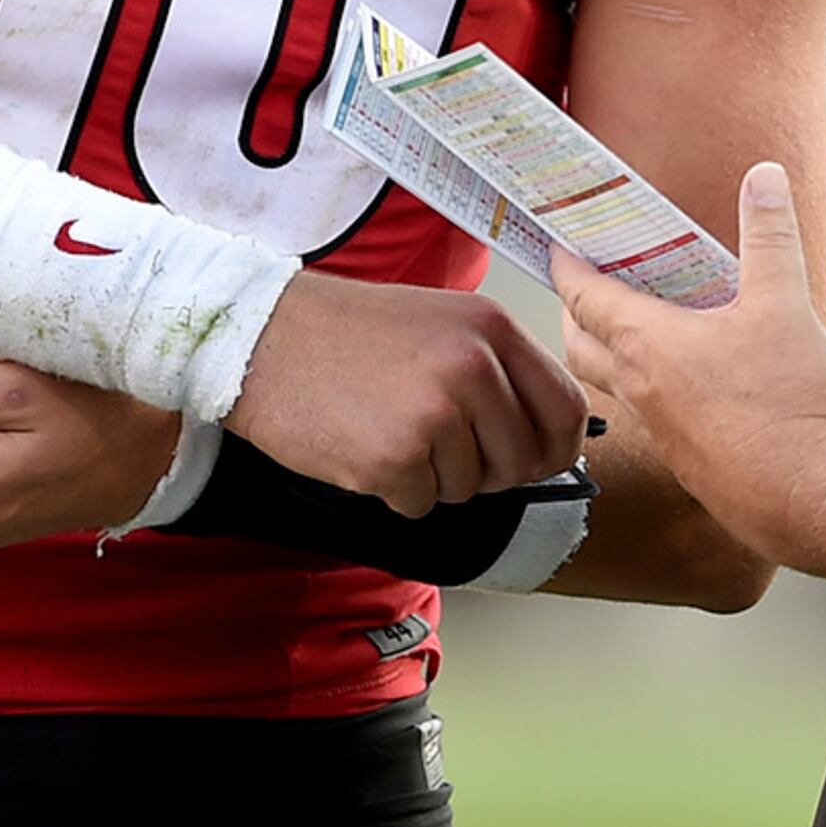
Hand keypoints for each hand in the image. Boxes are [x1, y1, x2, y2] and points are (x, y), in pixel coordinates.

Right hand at [226, 272, 586, 516]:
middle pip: (521, 461)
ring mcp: (434, 415)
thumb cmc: (345, 332)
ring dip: (431, 475)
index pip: (566, 409)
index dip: (554, 448)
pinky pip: (421, 504)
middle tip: (436, 444)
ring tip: (386, 426)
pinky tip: (362, 445)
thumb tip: (543, 435)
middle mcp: (472, 368)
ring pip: (468, 487)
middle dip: (485, 469)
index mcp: (491, 328)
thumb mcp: (440, 322)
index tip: (535, 460)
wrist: (259, 336)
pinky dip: (394, 490)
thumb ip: (496, 369)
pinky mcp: (393, 460)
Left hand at [554, 163, 825, 547]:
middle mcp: (639, 387)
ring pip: (612, 383)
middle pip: (580, 345)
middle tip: (584, 288)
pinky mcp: (684, 457)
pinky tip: (686, 380)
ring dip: (608, 353)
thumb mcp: (784, 303)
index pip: (585, 297)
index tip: (558, 246)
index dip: (567, 267)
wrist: (802, 494)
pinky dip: (648, 389)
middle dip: (574, 313)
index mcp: (648, 344)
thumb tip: (765, 178)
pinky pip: (646, 415)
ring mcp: (658, 427)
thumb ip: (771, 236)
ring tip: (634, 327)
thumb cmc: (782, 404)